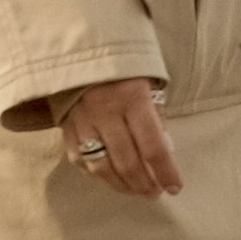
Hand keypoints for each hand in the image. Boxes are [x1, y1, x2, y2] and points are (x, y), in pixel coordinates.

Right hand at [51, 77, 181, 198]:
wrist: (77, 46)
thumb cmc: (122, 65)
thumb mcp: (148, 81)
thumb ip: (157, 116)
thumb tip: (167, 151)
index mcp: (133, 98)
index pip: (153, 146)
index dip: (166, 171)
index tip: (175, 187)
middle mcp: (106, 112)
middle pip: (128, 162)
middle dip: (145, 184)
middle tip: (155, 193)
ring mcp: (83, 121)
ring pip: (102, 167)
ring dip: (122, 185)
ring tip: (136, 190)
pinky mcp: (65, 126)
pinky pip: (80, 159)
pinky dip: (97, 173)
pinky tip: (110, 177)